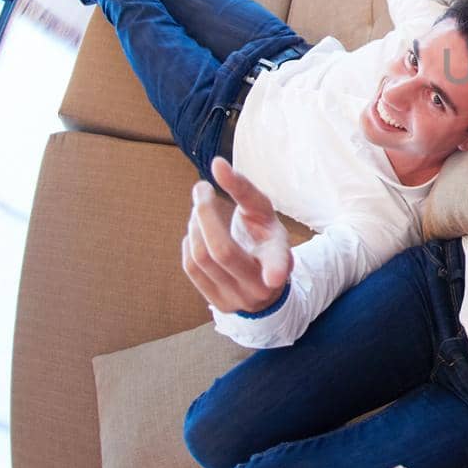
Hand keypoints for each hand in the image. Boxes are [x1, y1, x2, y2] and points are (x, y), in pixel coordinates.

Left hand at [180, 157, 293, 313]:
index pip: (278, 264)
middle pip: (222, 251)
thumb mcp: (263, 213)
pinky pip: (191, 268)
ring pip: (201, 257)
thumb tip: (217, 164)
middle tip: (201, 189)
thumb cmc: (263, 239)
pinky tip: (196, 234)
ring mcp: (237, 298)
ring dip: (194, 225)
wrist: (262, 283)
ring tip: (199, 209)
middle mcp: (260, 285)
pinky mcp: (218, 303)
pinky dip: (189, 243)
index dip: (276, 270)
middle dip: (205, 214)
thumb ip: (244, 189)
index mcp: (279, 259)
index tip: (274, 278)